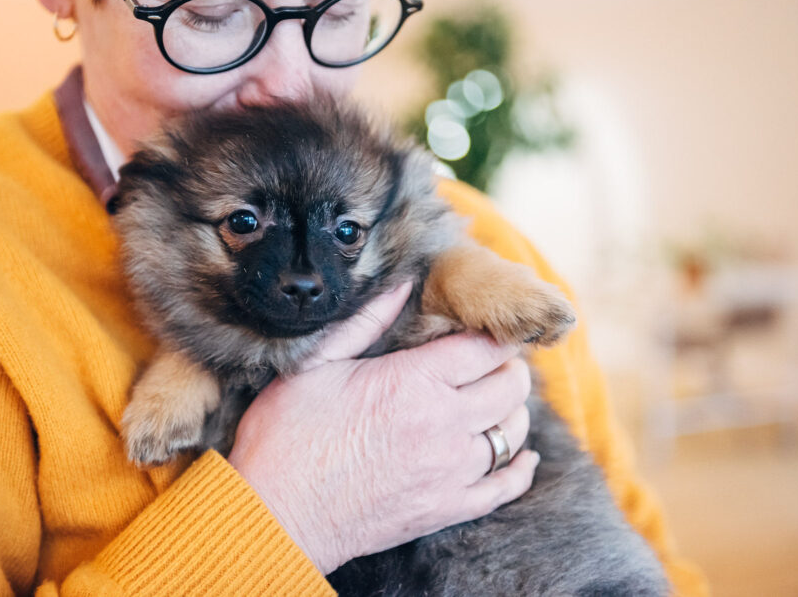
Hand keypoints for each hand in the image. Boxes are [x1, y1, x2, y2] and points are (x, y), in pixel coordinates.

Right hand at [227, 283, 537, 573]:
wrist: (277, 513)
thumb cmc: (286, 436)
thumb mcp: (318, 365)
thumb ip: (366, 322)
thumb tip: (402, 285)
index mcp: (413, 381)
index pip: (483, 347)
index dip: (491, 334)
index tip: (484, 332)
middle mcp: (443, 424)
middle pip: (509, 386)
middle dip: (508, 367)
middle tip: (493, 362)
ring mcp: (450, 471)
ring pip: (514, 433)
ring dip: (513, 411)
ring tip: (498, 401)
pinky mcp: (447, 508)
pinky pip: (506, 487)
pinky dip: (521, 468)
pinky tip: (521, 457)